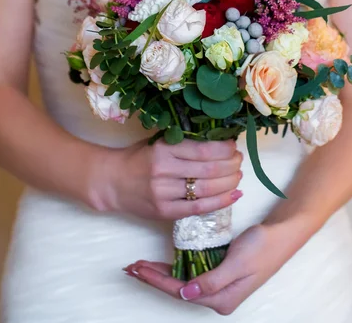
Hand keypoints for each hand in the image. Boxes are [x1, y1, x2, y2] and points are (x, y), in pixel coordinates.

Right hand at [87, 138, 242, 219]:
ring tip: (238, 176)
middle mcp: (164, 171)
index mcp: (163, 149)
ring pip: (206, 189)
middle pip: (209, 170)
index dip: (224, 149)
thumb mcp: (157, 142)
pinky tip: (234, 195)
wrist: (111, 181)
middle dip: (231, 165)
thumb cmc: (138, 158)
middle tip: (239, 161)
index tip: (233, 146)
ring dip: (229, 183)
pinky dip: (220, 202)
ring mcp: (164, 193)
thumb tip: (218, 140)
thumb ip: (183, 141)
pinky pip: (198, 208)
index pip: (203, 149)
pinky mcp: (164, 211)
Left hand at [124, 222, 302, 314]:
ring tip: (143, 264)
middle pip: (179, 288)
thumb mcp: (237, 263)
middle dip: (155, 277)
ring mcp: (220, 284)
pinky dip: (178, 264)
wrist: (283, 235)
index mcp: (222, 299)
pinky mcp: (221, 271)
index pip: (181, 292)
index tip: (139, 268)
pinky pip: (193, 270)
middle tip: (133, 266)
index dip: (157, 280)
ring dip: (163, 271)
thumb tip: (186, 293)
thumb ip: (212, 280)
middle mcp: (218, 296)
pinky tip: (166, 258)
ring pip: (184, 279)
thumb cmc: (262, 247)